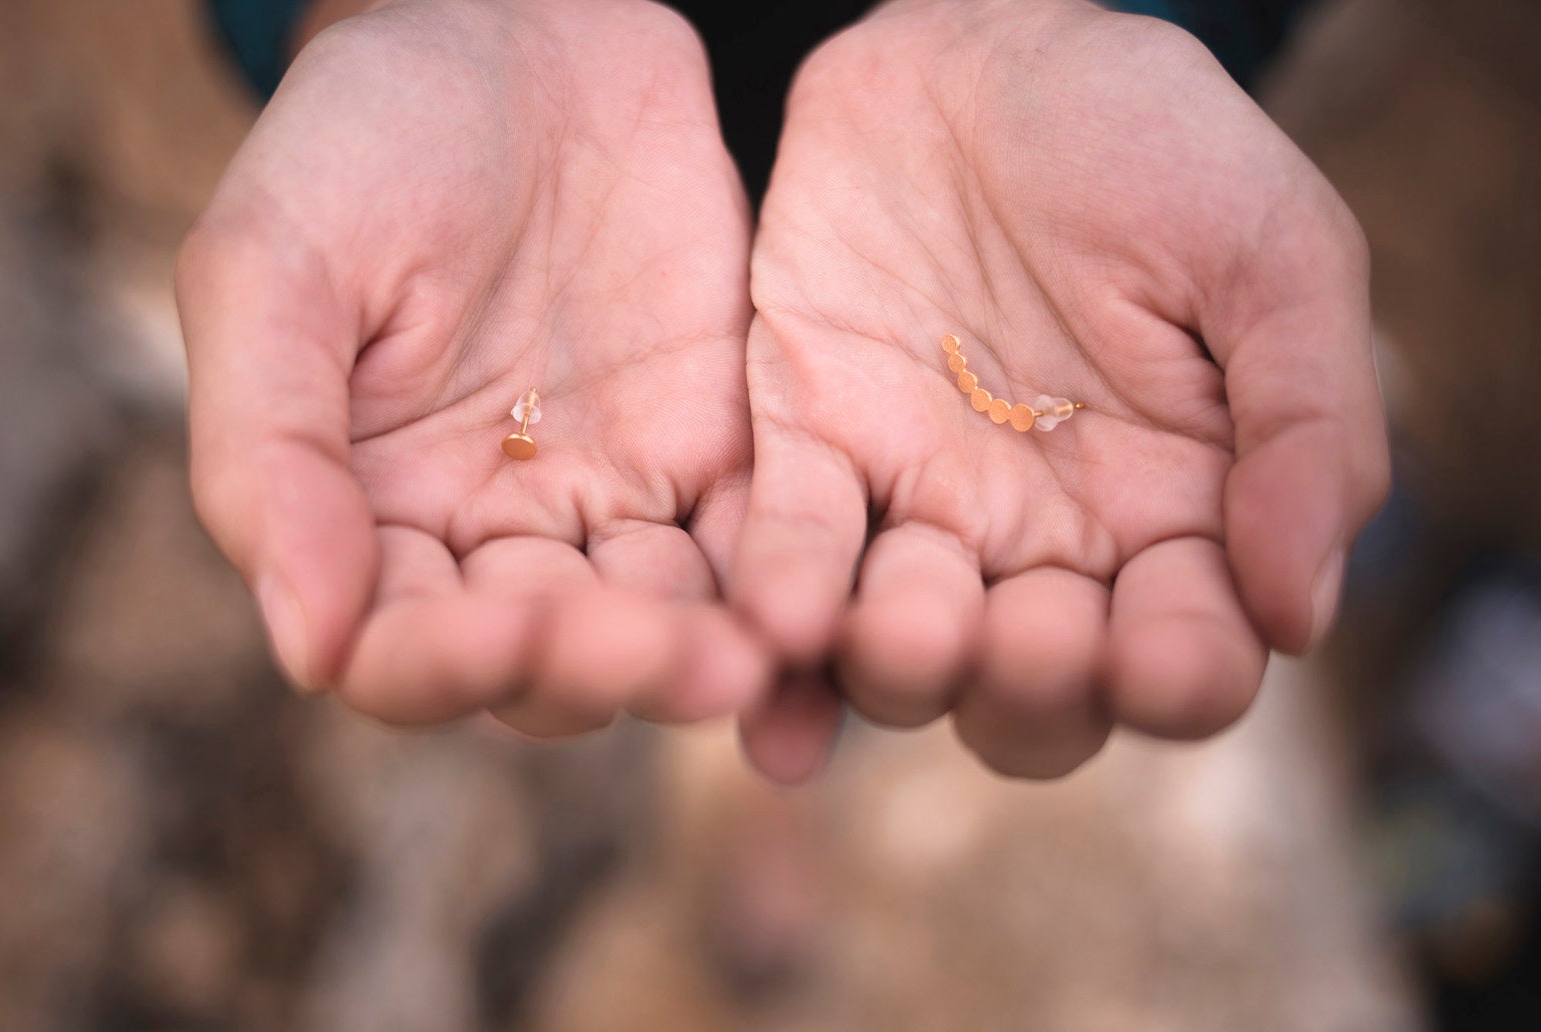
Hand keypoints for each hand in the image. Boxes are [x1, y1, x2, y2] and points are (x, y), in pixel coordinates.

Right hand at [177, 0, 766, 733]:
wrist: (521, 37)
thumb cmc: (365, 144)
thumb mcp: (275, 269)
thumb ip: (271, 454)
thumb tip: (313, 649)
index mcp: (372, 521)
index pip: (400, 652)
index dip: (445, 665)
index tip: (498, 633)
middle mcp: (498, 541)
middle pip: (549, 665)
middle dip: (604, 669)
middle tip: (673, 658)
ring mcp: (618, 504)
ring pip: (663, 623)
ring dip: (705, 654)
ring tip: (753, 658)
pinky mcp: (722, 458)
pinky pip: (759, 543)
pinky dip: (786, 583)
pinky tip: (816, 605)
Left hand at [733, 0, 1389, 779]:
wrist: (988, 51)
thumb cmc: (1152, 149)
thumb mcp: (1273, 255)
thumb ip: (1309, 425)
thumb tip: (1299, 615)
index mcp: (1176, 520)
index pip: (1187, 658)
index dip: (1176, 680)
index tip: (1160, 657)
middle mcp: (1043, 547)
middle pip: (1033, 699)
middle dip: (1030, 693)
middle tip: (1026, 637)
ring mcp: (920, 508)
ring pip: (902, 655)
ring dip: (899, 668)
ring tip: (899, 634)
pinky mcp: (810, 449)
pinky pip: (789, 550)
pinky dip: (779, 598)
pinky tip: (774, 627)